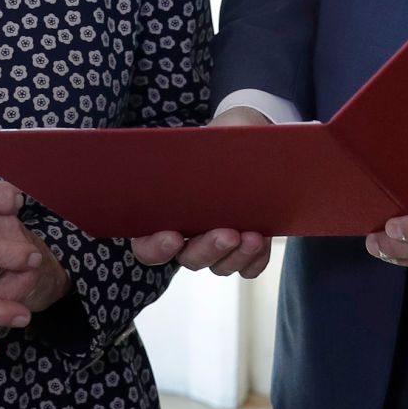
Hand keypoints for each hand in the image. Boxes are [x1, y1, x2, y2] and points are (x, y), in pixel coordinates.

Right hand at [130, 106, 274, 278]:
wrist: (248, 143)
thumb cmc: (216, 142)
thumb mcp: (199, 142)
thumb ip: (187, 158)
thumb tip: (186, 165)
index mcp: (162, 212)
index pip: (146, 244)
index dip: (154, 247)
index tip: (173, 237)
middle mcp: (187, 236)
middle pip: (189, 258)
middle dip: (208, 249)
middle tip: (228, 234)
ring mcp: (216, 246)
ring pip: (220, 266)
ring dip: (237, 255)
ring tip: (254, 236)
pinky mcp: (244, 250)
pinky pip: (248, 267)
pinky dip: (255, 258)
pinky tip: (262, 240)